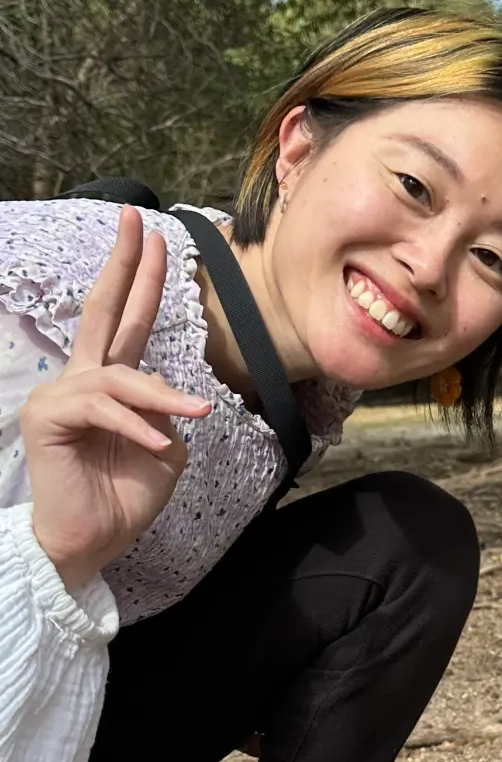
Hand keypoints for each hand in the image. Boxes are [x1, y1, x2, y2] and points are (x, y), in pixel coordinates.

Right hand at [20, 206, 212, 590]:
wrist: (92, 540)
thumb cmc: (127, 497)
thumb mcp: (166, 448)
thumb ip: (168, 412)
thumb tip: (172, 393)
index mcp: (113, 384)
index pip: (128, 322)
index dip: (140, 280)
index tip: (156, 237)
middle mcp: (83, 379)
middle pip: (105, 311)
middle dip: (125, 266)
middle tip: (137, 221)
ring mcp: (62, 394)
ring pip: (121, 375)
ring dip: (160, 396)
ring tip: (191, 414)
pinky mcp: (49, 416)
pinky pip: (103, 407)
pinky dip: (136, 425)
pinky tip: (155, 444)